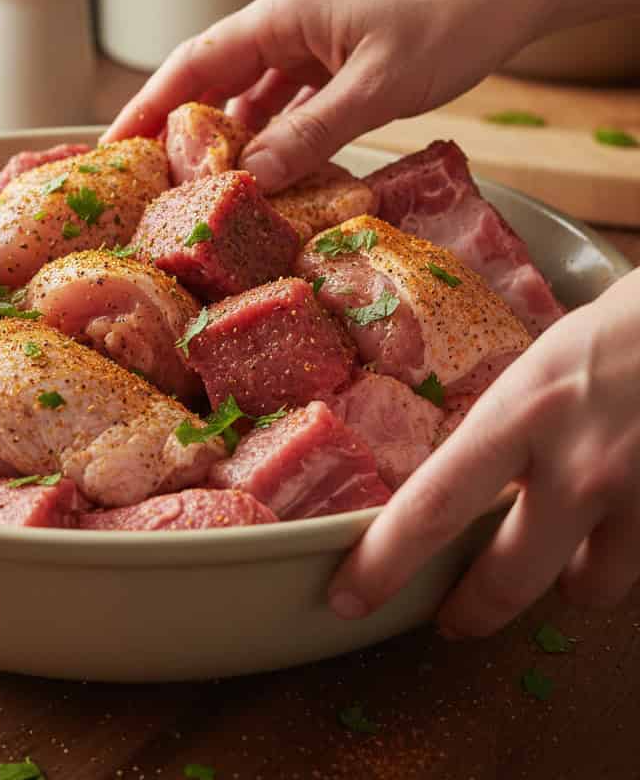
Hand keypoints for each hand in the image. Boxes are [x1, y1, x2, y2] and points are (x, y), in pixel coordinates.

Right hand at [102, 0, 540, 192]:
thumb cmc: (446, 23)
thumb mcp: (376, 86)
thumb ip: (312, 132)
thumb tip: (254, 178)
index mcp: (280, 17)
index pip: (194, 62)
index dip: (148, 104)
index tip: (113, 144)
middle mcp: (285, 24)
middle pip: (212, 77)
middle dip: (176, 124)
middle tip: (145, 175)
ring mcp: (310, 41)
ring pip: (249, 92)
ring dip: (227, 134)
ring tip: (198, 182)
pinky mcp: (335, 59)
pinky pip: (287, 100)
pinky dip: (272, 133)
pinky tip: (267, 166)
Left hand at [328, 267, 639, 635]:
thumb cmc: (608, 339)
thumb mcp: (530, 377)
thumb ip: (500, 439)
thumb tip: (463, 496)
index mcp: (517, 416)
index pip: (431, 505)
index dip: (385, 563)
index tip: (349, 598)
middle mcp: (576, 466)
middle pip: (504, 577)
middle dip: (470, 612)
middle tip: (450, 621)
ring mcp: (636, 498)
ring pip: (583, 590)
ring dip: (564, 579)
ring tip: (560, 546)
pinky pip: (633, 574)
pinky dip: (614, 561)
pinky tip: (614, 525)